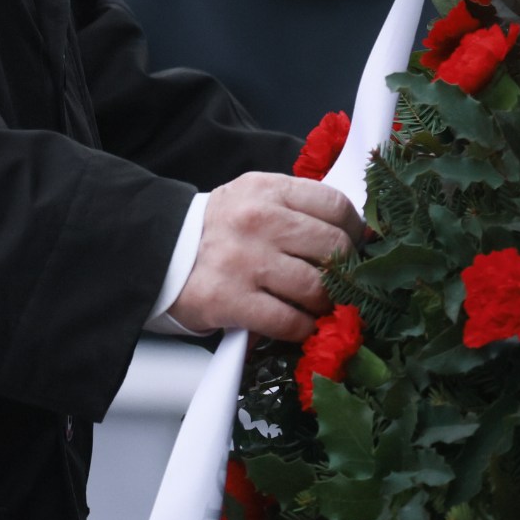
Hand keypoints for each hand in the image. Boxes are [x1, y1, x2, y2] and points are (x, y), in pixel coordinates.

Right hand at [169, 172, 363, 341]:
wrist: (159, 255)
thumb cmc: (219, 231)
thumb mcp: (254, 199)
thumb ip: (298, 209)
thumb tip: (360, 236)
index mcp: (266, 190)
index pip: (335, 205)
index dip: (355, 231)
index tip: (354, 247)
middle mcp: (257, 220)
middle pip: (333, 247)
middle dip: (343, 272)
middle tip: (336, 282)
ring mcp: (244, 260)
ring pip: (317, 288)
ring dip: (324, 304)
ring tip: (315, 306)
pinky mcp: (231, 299)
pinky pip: (291, 322)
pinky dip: (302, 329)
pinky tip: (296, 324)